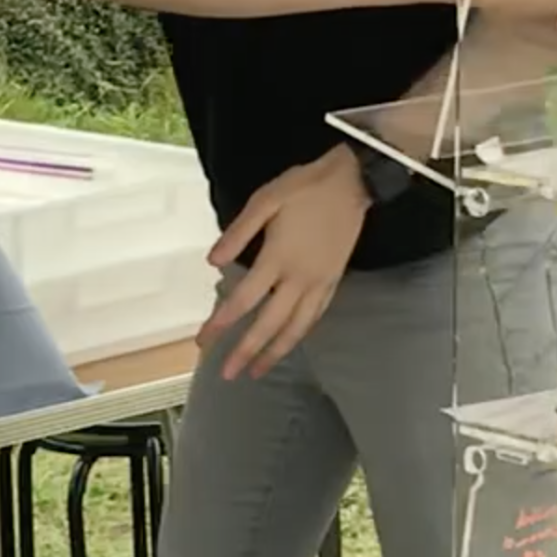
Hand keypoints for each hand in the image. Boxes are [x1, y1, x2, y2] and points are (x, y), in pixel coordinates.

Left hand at [199, 146, 369, 380]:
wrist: (352, 182)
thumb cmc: (304, 187)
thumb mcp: (265, 200)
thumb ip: (238, 233)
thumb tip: (213, 262)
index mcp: (278, 257)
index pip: (245, 299)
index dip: (222, 322)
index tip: (204, 340)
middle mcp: (299, 278)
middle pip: (270, 323)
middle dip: (246, 350)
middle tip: (227, 374)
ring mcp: (319, 282)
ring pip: (296, 327)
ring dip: (275, 352)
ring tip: (256, 371)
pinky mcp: (333, 281)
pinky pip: (315, 316)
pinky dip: (299, 334)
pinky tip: (288, 344)